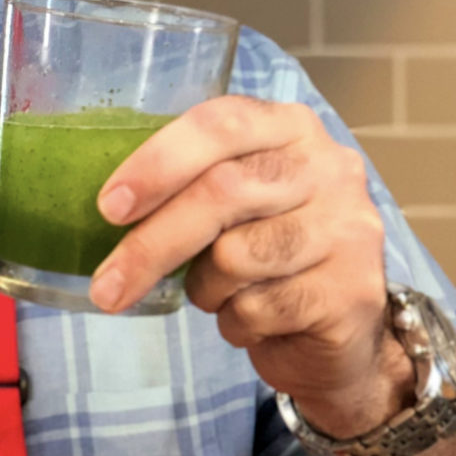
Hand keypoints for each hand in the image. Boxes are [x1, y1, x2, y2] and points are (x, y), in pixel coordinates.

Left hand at [90, 96, 410, 438]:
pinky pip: (259, 308)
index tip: (109, 206)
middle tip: (107, 286)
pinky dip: (236, 323)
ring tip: (221, 293)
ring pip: (236, 257)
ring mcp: (347, 229)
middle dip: (152, 245)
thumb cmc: (267, 254)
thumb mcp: (232, 204)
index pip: (221, 124)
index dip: (159, 162)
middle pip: (222, 192)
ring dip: (205, 289)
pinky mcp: (351, 291)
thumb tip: (105, 205)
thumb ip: (189, 184)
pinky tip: (255, 319)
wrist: (340, 331)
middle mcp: (329, 168)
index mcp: (290, 128)